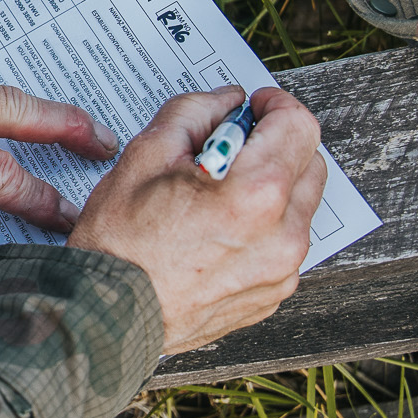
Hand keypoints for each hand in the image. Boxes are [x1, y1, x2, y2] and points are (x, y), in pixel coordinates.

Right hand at [68, 85, 326, 353]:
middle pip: (310, 162)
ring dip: (273, 186)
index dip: (275, 104)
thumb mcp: (145, 155)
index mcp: (254, 193)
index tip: (254, 107)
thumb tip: (226, 103)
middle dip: (276, 144)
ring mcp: (283, 269)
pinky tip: (219, 230)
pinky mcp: (275, 293)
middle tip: (231, 147)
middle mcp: (282, 234)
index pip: (299, 125)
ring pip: (301, 204)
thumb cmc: (120, 242)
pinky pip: (285, 242)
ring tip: (219, 194)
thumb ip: (194, 113)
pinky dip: (265, 226)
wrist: (107, 314)